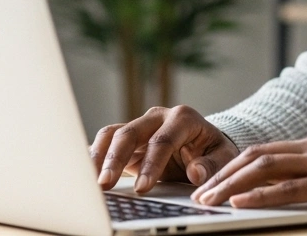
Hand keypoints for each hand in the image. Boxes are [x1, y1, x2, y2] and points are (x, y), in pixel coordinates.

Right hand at [90, 105, 238, 193]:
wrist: (205, 143)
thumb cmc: (214, 150)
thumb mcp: (223, 156)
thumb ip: (212, 165)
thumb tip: (196, 173)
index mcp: (183, 118)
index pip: (163, 140)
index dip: (151, 164)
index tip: (143, 188)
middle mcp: (157, 117)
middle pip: (130, 133)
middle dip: (115, 159)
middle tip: (105, 184)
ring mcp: (141, 126)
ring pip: (112, 134)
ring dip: (99, 157)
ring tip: (91, 181)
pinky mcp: (128, 138)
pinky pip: (106, 142)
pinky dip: (94, 155)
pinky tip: (83, 170)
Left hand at [190, 132, 306, 217]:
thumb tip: (289, 190)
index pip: (264, 151)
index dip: (233, 166)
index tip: (210, 183)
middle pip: (256, 156)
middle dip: (222, 175)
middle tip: (198, 194)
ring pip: (265, 168)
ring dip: (231, 185)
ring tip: (208, 201)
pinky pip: (291, 189)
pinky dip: (261, 195)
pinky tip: (241, 203)